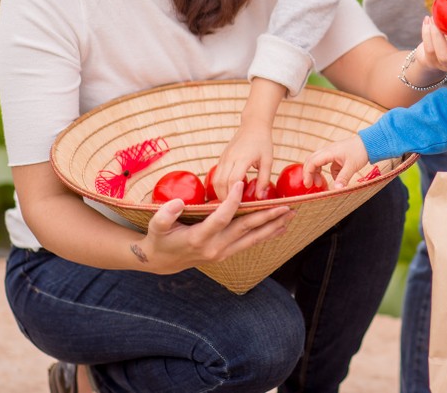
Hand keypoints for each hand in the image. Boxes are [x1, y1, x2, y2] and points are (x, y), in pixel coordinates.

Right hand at [138, 181, 292, 272]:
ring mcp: (222, 252)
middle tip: (286, 205)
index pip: (221, 218)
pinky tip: (279, 228)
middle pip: (245, 229)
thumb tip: (177, 203)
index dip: (231, 201)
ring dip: (273, 226)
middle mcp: (215, 247)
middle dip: (267, 216)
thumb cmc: (160, 239)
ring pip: (252, 238)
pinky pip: (250, 243)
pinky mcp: (227, 253)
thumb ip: (165, 215)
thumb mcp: (156, 226)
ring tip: (290, 216)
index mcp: (199, 238)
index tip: (240, 184)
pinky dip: (266, 235)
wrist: (162, 262)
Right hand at [212, 120, 273, 200]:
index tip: (240, 206)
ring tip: (228, 205)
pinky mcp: (221, 158)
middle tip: (232, 210)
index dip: (234, 195)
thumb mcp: (268, 160)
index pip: (233, 180)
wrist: (253, 125)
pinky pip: (216, 175)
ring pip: (216, 179)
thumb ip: (264, 179)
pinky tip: (226, 194)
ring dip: (220, 193)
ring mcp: (224, 157)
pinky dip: (219, 186)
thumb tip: (260, 197)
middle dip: (224, 198)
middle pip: (221, 182)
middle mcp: (230, 158)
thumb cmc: (263, 143)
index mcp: (242, 158)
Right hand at [304, 136, 369, 189]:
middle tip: (309, 185)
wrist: (369, 143)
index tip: (308, 184)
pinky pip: (327, 164)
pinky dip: (328, 172)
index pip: (312, 162)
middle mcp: (328, 151)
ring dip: (316, 172)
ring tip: (319, 183)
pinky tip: (336, 179)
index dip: (307, 173)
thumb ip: (343, 178)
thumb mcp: (351, 166)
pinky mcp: (336, 155)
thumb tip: (336, 189)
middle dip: (309, 173)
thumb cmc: (360, 151)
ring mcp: (332, 152)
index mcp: (329, 152)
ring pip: (318, 161)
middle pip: (311, 160)